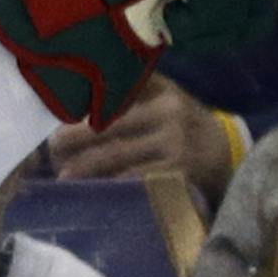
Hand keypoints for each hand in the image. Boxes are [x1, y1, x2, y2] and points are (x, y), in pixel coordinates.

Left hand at [50, 77, 236, 201]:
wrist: (226, 154)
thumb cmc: (183, 123)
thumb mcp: (167, 96)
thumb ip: (133, 88)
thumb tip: (80, 84)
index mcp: (162, 93)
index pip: (113, 98)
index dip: (80, 113)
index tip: (53, 124)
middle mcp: (168, 115)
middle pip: (108, 129)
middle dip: (73, 142)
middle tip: (50, 152)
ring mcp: (173, 147)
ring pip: (116, 158)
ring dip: (84, 169)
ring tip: (61, 176)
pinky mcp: (175, 176)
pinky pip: (132, 182)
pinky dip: (107, 187)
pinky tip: (89, 192)